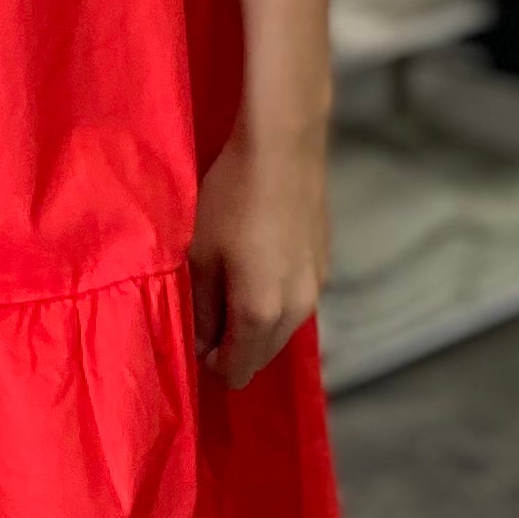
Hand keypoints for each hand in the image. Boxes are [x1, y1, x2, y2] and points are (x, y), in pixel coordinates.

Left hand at [189, 115, 329, 389]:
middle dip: (234, 346)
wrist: (284, 147)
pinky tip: (257, 267)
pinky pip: (296, 303)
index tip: (193, 336)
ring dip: (256, 324)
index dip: (211, 363)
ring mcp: (317, 287)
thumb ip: (200, 307)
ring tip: (229, 286)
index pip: (238, 370)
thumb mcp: (200, 254)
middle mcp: (297, 310)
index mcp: (261, 314)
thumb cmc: (232, 198)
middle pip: (263, 355)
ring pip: (283, 330)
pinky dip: (275, 301)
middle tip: (206, 312)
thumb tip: (200, 341)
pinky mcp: (325, 264)